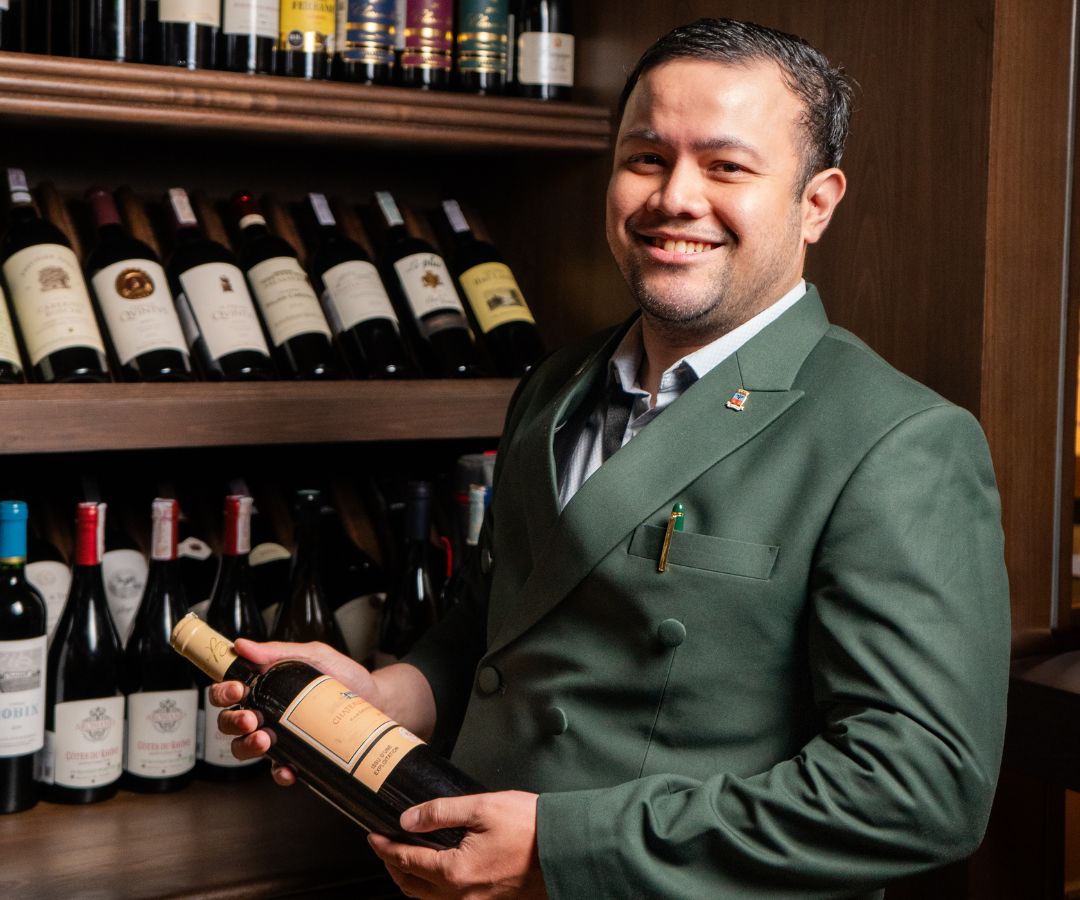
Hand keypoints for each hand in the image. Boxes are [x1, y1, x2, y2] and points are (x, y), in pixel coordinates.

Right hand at [210, 638, 377, 784]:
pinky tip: (288, 767)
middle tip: (251, 718)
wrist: (377, 701)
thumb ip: (278, 651)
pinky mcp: (298, 757)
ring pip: (244, 748)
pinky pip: (279, 770)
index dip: (223, 692)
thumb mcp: (314, 656)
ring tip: (264, 739)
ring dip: (247, 746)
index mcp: (266, 687)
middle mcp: (267, 713)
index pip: (229, 692)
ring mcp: (280, 737)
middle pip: (228, 722)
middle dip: (232, 721)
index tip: (238, 690)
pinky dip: (280, 772)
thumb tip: (243, 644)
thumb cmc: (345, 678)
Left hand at [367, 791, 545, 898]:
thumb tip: (408, 819)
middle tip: (384, 847)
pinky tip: (437, 871)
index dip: (385, 848)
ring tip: (404, 859)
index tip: (373, 837)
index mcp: (456, 872)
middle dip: (393, 867)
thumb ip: (441, 812)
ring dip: (411, 880)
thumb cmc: (530, 828)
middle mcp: (462, 896)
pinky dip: (433, 888)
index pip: (407, 862)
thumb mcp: (482, 808)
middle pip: (412, 888)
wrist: (566, 850)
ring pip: (429, 899)